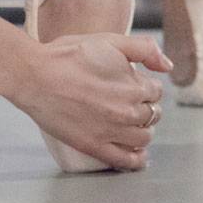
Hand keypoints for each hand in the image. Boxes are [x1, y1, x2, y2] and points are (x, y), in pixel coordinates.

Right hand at [11, 32, 172, 170]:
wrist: (35, 76)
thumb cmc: (68, 56)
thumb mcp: (110, 41)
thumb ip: (144, 49)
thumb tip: (167, 66)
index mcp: (134, 85)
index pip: (156, 92)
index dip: (147, 87)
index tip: (136, 86)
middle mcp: (127, 111)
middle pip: (152, 115)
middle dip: (146, 108)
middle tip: (132, 104)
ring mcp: (111, 131)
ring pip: (143, 138)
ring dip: (143, 131)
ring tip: (133, 126)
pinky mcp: (93, 146)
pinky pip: (124, 160)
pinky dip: (135, 161)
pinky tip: (138, 158)